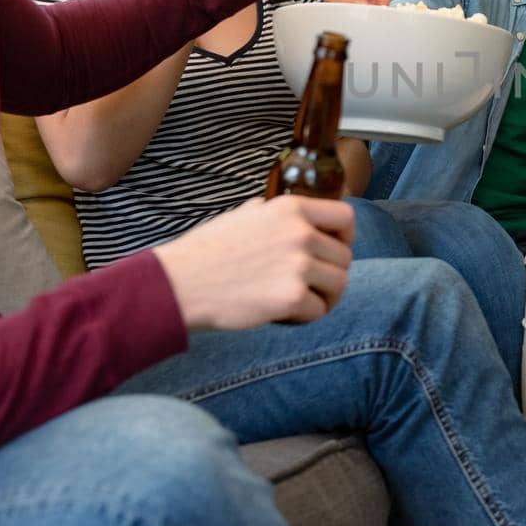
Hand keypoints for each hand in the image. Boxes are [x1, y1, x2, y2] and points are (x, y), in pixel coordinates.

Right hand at [154, 196, 354, 329]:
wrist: (179, 284)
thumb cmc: (206, 251)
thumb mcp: (242, 215)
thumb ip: (271, 212)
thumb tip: (286, 211)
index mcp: (291, 208)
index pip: (346, 218)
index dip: (344, 238)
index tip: (333, 251)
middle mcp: (300, 233)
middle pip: (344, 257)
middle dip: (330, 274)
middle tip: (308, 285)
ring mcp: (298, 265)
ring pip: (339, 285)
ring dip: (324, 297)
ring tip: (300, 301)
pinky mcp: (291, 297)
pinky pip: (319, 310)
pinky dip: (305, 317)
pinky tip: (284, 314)